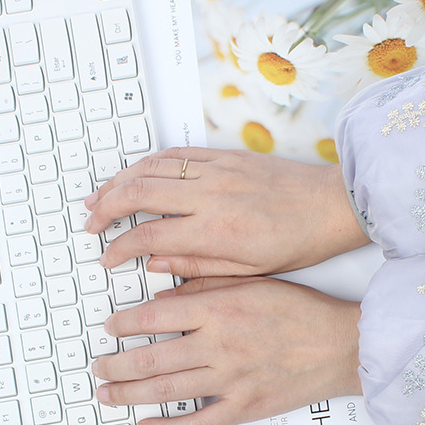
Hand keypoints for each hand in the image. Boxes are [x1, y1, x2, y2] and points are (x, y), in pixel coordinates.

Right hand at [84, 147, 369, 277]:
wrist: (333, 207)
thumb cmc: (300, 243)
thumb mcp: (249, 271)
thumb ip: (197, 267)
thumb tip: (156, 265)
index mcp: (217, 231)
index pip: (148, 236)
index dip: (120, 248)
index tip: (109, 258)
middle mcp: (211, 195)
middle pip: (138, 194)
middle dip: (105, 208)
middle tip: (91, 223)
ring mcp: (218, 170)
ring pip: (151, 168)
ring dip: (119, 181)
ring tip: (100, 196)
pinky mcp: (227, 156)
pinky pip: (176, 152)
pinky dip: (149, 162)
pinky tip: (136, 172)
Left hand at [92, 276, 361, 424]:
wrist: (341, 345)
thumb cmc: (303, 310)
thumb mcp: (255, 282)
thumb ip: (208, 284)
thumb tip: (164, 295)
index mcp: (221, 309)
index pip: (154, 317)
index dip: (123, 324)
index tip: (111, 328)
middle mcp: (219, 345)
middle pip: (150, 359)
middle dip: (115, 365)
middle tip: (99, 367)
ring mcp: (231, 380)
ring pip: (166, 391)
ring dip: (129, 394)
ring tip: (107, 394)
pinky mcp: (245, 407)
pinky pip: (199, 424)